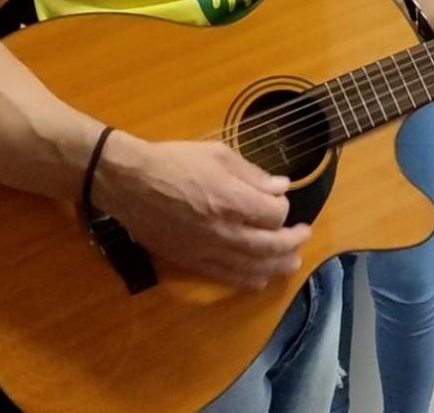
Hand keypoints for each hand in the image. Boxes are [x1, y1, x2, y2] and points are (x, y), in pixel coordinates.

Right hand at [94, 135, 310, 288]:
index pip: (274, 214)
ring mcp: (206, 250)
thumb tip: (280, 186)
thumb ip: (252, 173)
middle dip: (292, 241)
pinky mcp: (191, 262)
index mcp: (230, 199)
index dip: (284, 208)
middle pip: (269, 246)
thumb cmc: (174, 161)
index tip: (280, 199)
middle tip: (303, 235)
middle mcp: (222, 230)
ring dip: (277, 266)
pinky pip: (227, 278)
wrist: (130, 182)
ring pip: (252, 268)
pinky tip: (260, 277)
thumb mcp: (217, 153)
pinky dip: (249, 280)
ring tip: (291, 261)